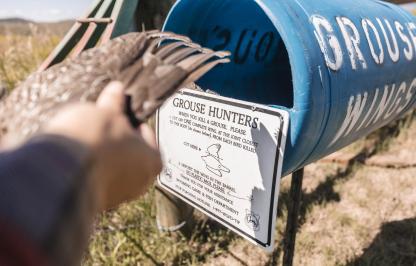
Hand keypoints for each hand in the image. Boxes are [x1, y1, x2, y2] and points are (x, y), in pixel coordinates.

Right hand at [45, 82, 161, 210]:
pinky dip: (89, 168)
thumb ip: (114, 102)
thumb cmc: (94, 140)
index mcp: (153, 161)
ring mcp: (117, 196)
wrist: (61, 172)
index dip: (131, 120)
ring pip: (112, 168)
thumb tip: (117, 90)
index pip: (146, 134)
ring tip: (85, 138)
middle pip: (131, 153)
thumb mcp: (106, 112)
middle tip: (101, 124)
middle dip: (118, 139)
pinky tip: (76, 156)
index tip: (118, 113)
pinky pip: (95, 179)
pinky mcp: (94, 202)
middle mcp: (140, 183)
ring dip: (102, 154)